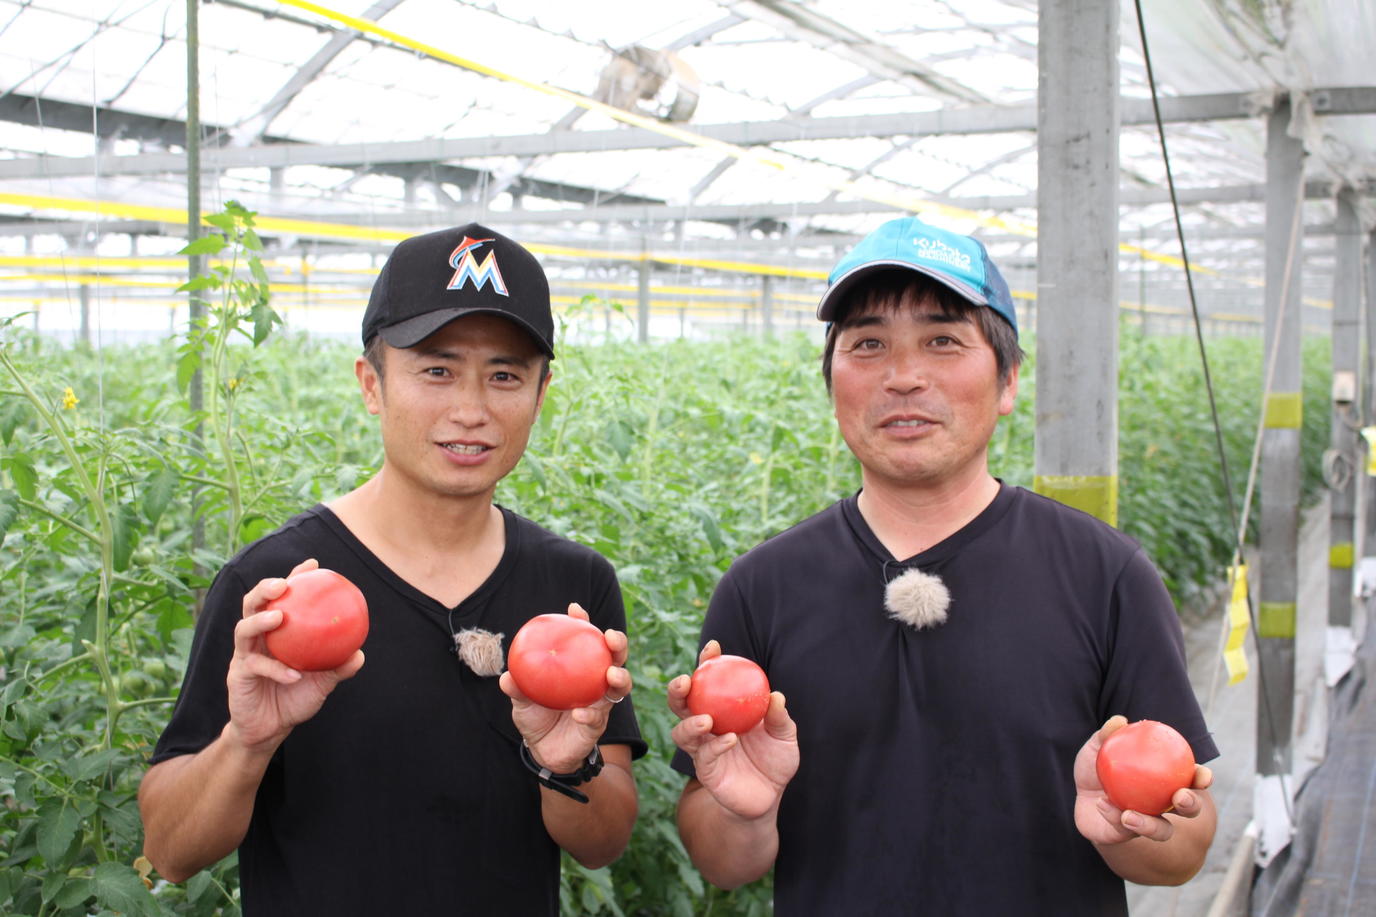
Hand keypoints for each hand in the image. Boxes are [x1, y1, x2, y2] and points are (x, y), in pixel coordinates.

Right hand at [225, 558, 364, 752]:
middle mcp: (257, 639)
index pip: (282, 599)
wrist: (270, 730)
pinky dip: (276, 669)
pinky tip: (294, 674)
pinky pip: (256, 667)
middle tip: (283, 584)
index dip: (294, 577)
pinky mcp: (238, 675)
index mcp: (276, 632)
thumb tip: (360, 653)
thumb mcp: (321, 683)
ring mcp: (244, 655)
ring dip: (261, 621)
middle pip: (253, 604)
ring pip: (243, 629)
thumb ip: (337, 667)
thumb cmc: (295, 698)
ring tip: (279, 618)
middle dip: (265, 589)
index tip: (313, 564)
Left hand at [499, 603, 631, 772]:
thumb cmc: (535, 716)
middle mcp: (595, 681)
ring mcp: (600, 703)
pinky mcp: (597, 725)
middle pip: (614, 657)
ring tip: (611, 674)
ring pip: (620, 686)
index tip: (575, 610)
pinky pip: (597, 718)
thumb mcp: (522, 701)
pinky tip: (579, 713)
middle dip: (618, 644)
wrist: (542, 751)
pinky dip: (590, 714)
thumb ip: (518, 688)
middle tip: (611, 637)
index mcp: (579, 668)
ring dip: (620, 677)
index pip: (585, 640)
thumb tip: (507, 676)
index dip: (583, 622)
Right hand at [668, 640, 798, 819]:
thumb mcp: (784, 735)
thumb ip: (779, 717)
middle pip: (681, 704)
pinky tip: (729, 740)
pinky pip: (704, 757)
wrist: (769, 796)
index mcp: (722, 709)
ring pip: (682, 732)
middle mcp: (707, 726)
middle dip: (677, 690)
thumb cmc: (775, 759)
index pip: (709, 682)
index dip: (707, 663)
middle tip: (686, 681)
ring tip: (706, 719)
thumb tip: (776, 696)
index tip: (713, 648)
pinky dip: (715, 746)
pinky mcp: (706, 771)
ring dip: (690, 723)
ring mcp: (702, 749)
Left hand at [1074, 715, 1213, 844]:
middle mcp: (1164, 805)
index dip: (1202, 778)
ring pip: (1161, 830)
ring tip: (1129, 815)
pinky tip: (1102, 804)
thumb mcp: (1097, 747)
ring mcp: (1149, 823)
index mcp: (1166, 781)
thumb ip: (1107, 735)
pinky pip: (1124, 829)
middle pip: (1188, 809)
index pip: (1191, 779)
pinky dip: (1113, 815)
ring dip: (1149, 825)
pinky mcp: (1128, 836)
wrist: (1080, 795)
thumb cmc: (1097, 767)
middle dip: (1191, 805)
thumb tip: (1119, 721)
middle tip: (1180, 796)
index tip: (1203, 775)